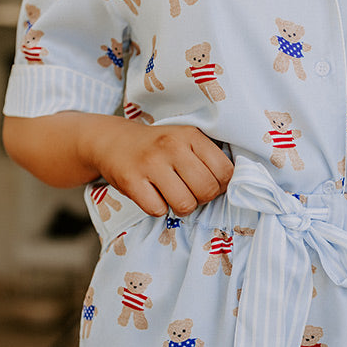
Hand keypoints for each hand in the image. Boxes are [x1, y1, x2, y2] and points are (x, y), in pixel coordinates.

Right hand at [87, 121, 233, 215]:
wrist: (112, 141)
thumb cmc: (157, 147)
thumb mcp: (185, 140)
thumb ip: (208, 158)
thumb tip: (234, 187)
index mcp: (191, 136)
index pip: (225, 172)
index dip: (221, 186)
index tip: (209, 184)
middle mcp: (171, 146)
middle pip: (206, 191)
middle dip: (201, 198)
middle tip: (190, 192)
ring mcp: (150, 163)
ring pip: (184, 204)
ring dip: (181, 207)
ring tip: (172, 195)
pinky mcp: (131, 181)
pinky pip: (158, 210)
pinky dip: (158, 209)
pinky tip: (152, 195)